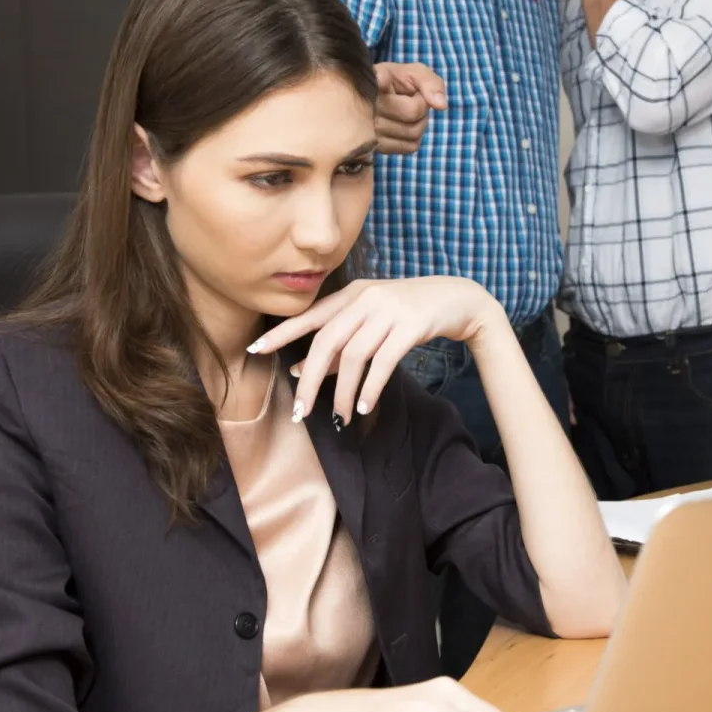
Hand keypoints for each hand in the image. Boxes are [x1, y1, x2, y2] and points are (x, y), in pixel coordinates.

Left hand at [249, 277, 505, 424]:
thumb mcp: (370, 323)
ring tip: (341, 416)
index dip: (281, 333)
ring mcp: (389, 310)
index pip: (310, 316)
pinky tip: (365, 405)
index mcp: (351, 294)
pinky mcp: (411, 325)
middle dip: (310, 379)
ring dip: (344, 391)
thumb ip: (337, 344)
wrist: (457, 300)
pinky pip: (383, 361)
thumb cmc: (406, 314)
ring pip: (354, 356)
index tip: (255, 350)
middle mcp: (366, 298)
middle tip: (301, 411)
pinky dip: (371, 387)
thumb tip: (296, 369)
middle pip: (327, 341)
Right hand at [374, 61, 447, 154]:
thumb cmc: (396, 82)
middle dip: (421, 106)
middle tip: (410, 99)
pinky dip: (414, 137)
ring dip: (419, 122)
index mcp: (372, 83)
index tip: (382, 80)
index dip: (387, 86)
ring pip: (413, 132)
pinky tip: (402, 125)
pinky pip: (410, 146)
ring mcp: (367, 131)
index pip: (387, 93)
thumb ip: (430, 83)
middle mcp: (365, 108)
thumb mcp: (413, 73)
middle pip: (412, 113)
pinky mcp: (376, 148)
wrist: (376, 95)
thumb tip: (441, 106)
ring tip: (405, 111)